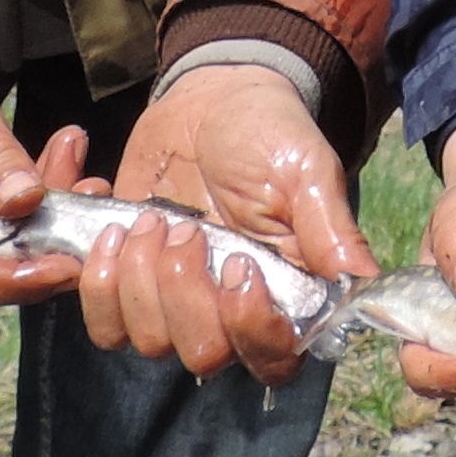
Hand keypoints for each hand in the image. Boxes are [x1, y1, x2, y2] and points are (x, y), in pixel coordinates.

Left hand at [75, 58, 378, 383]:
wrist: (214, 97)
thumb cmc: (269, 135)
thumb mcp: (307, 174)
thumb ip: (331, 232)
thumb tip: (363, 286)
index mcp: (283, 296)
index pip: (273, 358)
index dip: (249, 328)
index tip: (237, 265)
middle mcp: (226, 312)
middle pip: (199, 355)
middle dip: (181, 292)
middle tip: (181, 225)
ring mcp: (170, 300)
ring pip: (140, 340)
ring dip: (132, 280)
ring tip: (145, 216)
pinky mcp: (123, 279)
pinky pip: (97, 313)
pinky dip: (92, 273)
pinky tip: (110, 215)